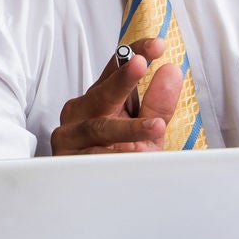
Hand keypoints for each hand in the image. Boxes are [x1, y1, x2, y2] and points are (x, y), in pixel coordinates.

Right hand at [48, 37, 182, 154]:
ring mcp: (70, 134)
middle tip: (140, 63)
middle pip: (102, 92)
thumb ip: (157, 102)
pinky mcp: (66, 159)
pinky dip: (114, 157)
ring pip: (99, 128)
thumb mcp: (146, 129)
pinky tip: (132, 157)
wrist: (94, 194)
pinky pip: (93, 157)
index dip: (135, 52)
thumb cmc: (120, 156)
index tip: (158, 45)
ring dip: (129, 128)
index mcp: (99, 97)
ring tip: (155, 126)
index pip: (115, 67)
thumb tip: (171, 71)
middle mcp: (81, 111)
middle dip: (123, 78)